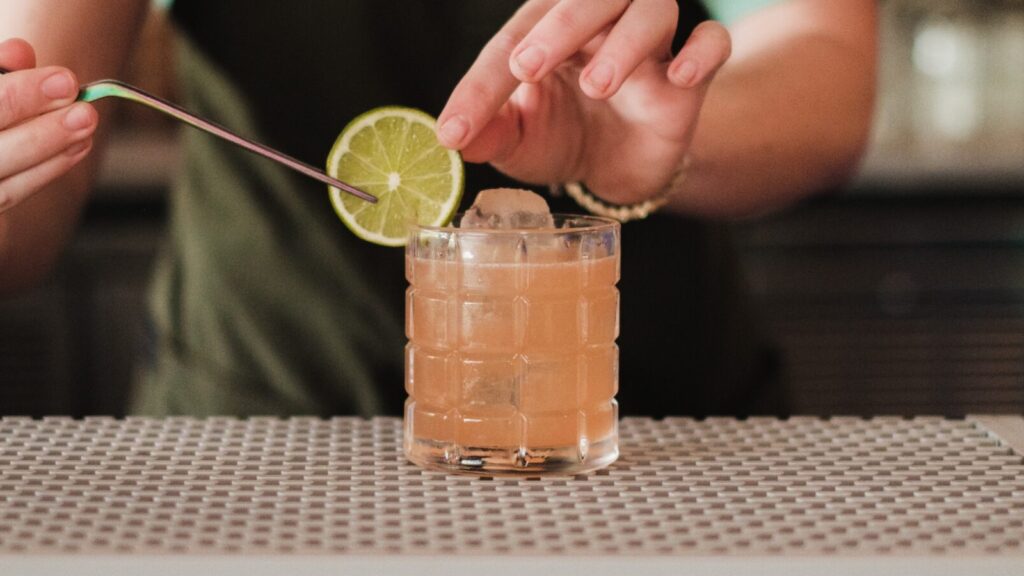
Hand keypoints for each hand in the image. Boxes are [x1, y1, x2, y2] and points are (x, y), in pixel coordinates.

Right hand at [0, 38, 96, 213]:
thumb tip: (21, 51)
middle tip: (86, 113)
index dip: (21, 96)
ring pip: (4, 188)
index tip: (66, 80)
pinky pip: (9, 196)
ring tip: (86, 132)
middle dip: (43, 133)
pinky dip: (43, 173)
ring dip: (51, 157)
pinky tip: (73, 151)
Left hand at [437, 0, 729, 204]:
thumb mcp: (521, 142)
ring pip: (652, 11)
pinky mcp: (689, 81)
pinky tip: (682, 77)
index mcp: (546, 33)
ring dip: (625, 42)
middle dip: (560, 25)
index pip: (515, 40)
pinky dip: (703, 51)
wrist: (618, 170)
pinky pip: (713, 42)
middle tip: (526, 68)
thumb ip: (492, 134)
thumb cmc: (564, 138)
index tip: (456, 130)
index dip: (482, 85)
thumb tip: (455, 140)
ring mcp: (649, 50)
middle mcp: (599, 27)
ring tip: (598, 85)